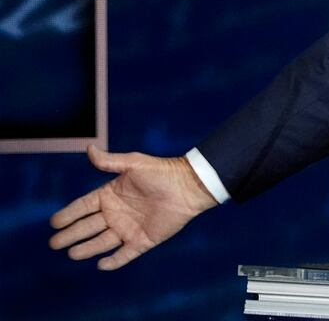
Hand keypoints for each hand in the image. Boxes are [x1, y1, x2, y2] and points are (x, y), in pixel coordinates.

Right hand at [49, 145, 217, 269]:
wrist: (189, 186)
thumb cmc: (162, 172)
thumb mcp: (134, 163)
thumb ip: (110, 161)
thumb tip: (89, 149)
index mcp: (110, 195)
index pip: (83, 207)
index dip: (68, 214)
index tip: (54, 222)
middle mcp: (116, 213)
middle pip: (88, 227)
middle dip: (71, 234)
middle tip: (54, 243)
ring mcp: (129, 228)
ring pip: (102, 242)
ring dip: (87, 248)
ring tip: (72, 253)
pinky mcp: (143, 240)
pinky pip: (126, 254)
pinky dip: (114, 261)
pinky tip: (102, 265)